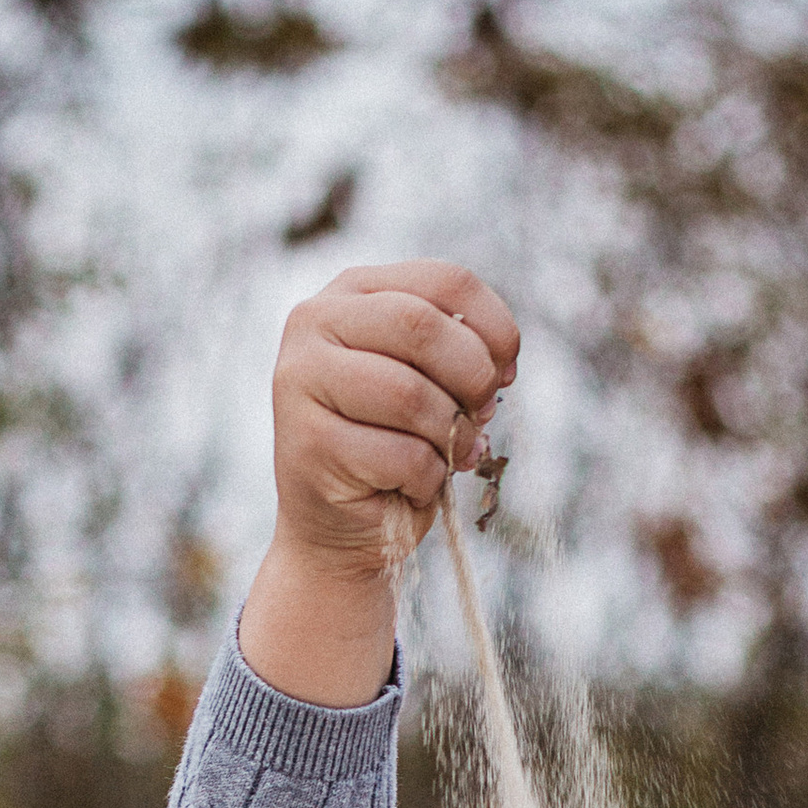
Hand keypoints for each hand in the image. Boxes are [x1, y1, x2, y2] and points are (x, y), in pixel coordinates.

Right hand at [239, 262, 519, 707]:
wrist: (339, 526)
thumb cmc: (394, 446)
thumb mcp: (431, 380)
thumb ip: (458, 352)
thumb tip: (497, 368)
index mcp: (354, 291)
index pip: (446, 281)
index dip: (494, 327)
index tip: (506, 373)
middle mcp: (315, 322)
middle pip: (423, 328)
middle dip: (472, 379)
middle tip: (480, 416)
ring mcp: (300, 380)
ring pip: (410, 395)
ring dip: (449, 435)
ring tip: (446, 455)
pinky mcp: (306, 442)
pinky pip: (401, 456)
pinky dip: (427, 479)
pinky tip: (413, 486)